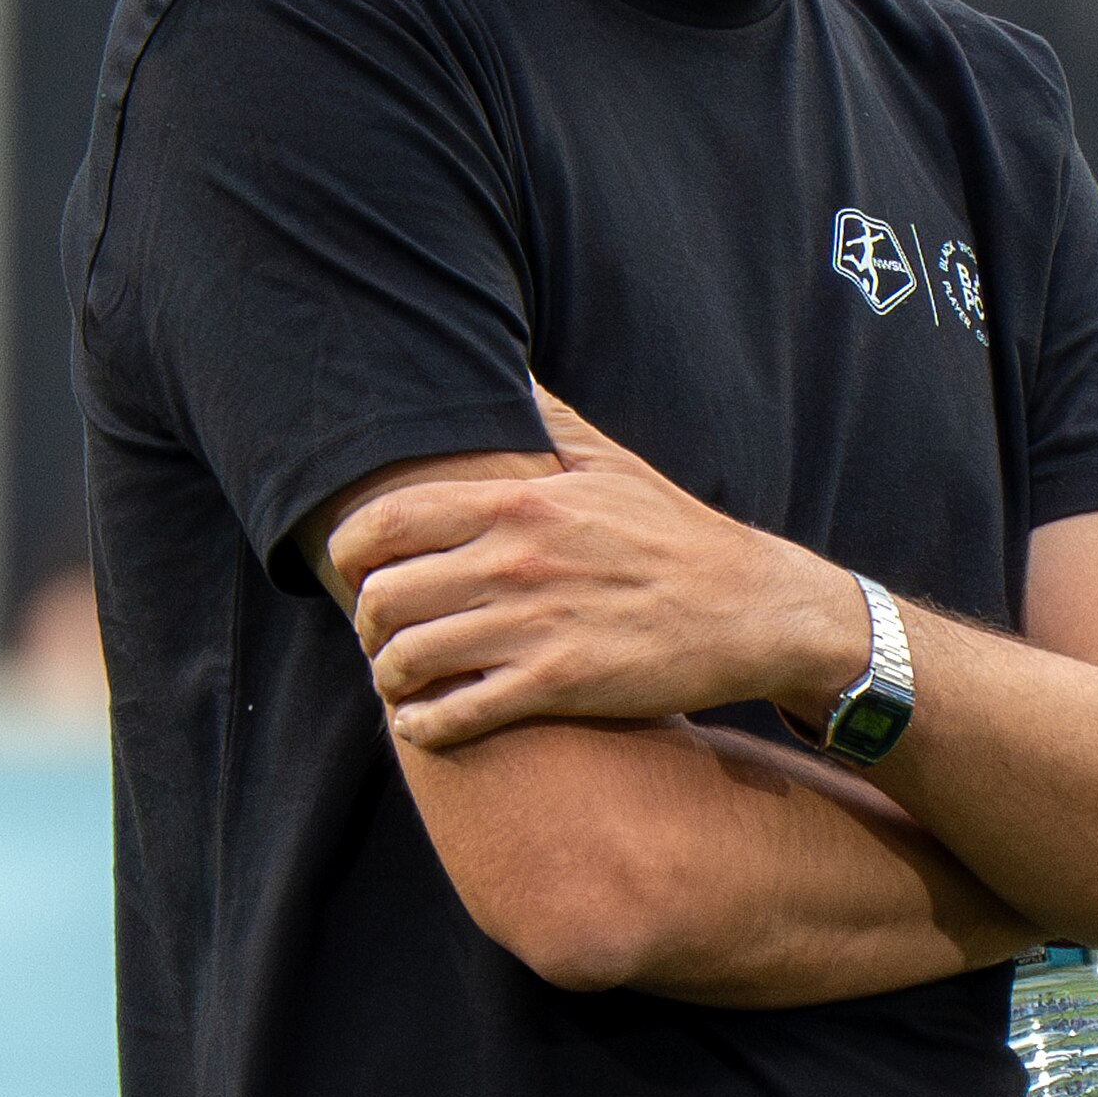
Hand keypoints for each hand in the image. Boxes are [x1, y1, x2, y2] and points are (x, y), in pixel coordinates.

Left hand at [336, 387, 869, 749]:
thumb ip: (552, 418)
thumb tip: (513, 370)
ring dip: (390, 676)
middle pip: (385, 595)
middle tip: (378, 633)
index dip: (347, 551)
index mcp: (521, 503)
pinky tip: (427, 724)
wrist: (750, 609)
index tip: (349, 570)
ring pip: (409, 658)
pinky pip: (458, 715)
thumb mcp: (615, 464)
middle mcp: (516, 560)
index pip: (389, 519)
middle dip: (365, 622)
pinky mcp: (558, 684)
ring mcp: (534, 625)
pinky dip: (425, 726)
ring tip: (401, 679)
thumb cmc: (678, 536)